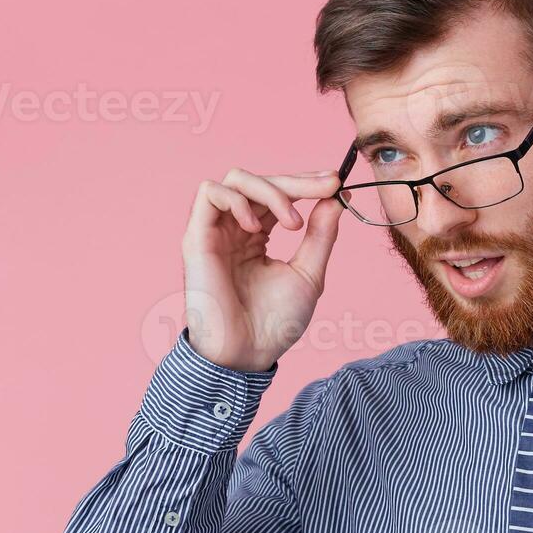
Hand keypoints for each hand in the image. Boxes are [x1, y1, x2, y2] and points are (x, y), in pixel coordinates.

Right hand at [180, 167, 344, 371]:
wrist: (250, 352)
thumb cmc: (276, 322)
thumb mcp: (309, 273)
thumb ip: (320, 235)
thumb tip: (335, 198)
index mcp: (258, 236)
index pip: (278, 194)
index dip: (306, 183)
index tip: (336, 182)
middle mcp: (235, 229)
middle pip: (260, 180)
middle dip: (298, 180)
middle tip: (328, 185)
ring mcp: (215, 231)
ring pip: (236, 179)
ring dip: (271, 191)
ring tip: (293, 223)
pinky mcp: (197, 237)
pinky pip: (210, 193)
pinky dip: (238, 200)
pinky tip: (258, 228)